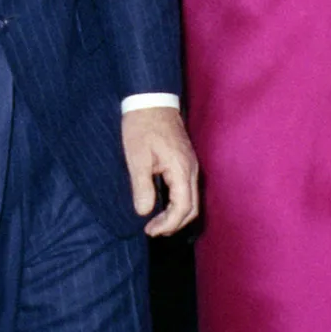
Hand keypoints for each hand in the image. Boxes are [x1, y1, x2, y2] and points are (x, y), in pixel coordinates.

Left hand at [122, 105, 199, 236]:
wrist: (152, 101)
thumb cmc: (142, 127)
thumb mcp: (137, 158)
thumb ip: (142, 186)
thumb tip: (145, 212)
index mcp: (181, 169)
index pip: (183, 207)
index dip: (168, 224)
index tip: (149, 231)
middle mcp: (192, 170)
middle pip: (193, 208)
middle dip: (174, 224)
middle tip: (152, 231)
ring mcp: (192, 166)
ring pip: (193, 200)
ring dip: (177, 216)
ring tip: (156, 223)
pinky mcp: (187, 162)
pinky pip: (189, 190)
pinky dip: (178, 204)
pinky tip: (163, 206)